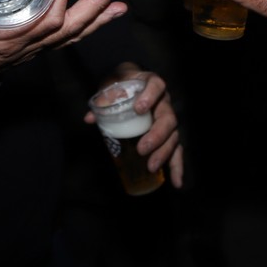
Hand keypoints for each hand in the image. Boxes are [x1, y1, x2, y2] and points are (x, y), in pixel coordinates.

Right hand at [0, 0, 126, 86]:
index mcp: (10, 37)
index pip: (48, 20)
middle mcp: (28, 45)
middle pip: (70, 28)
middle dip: (96, 7)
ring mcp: (32, 49)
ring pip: (71, 36)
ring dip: (97, 20)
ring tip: (119, 4)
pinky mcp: (32, 48)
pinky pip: (64, 40)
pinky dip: (83, 28)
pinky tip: (97, 18)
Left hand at [81, 64, 184, 187]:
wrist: (131, 84)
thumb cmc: (121, 85)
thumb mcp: (111, 86)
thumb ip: (103, 100)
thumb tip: (90, 118)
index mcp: (152, 84)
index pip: (156, 85)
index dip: (150, 96)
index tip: (139, 108)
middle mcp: (164, 102)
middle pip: (168, 118)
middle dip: (156, 135)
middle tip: (142, 149)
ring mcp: (167, 120)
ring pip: (173, 136)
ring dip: (164, 153)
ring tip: (151, 166)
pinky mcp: (168, 136)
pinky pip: (176, 150)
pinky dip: (177, 166)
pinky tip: (176, 181)